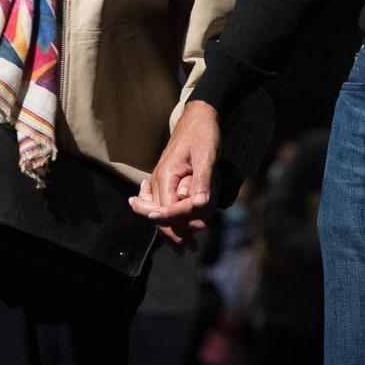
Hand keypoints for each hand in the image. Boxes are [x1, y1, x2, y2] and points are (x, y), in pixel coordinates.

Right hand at [131, 102, 220, 252]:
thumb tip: (199, 206)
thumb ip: (201, 181)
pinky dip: (169, 217)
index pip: (166, 209)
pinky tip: (177, 228)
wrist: (199, 115)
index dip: (181, 222)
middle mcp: (158, 179)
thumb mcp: (207, 155)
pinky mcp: (166, 179)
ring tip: (187, 245)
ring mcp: (160, 180)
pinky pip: (162, 203)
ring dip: (172, 228)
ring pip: (160, 212)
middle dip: (175, 233)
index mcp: (165, 175)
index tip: (200, 230)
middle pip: (159, 215)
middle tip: (191, 248)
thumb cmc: (203, 134)